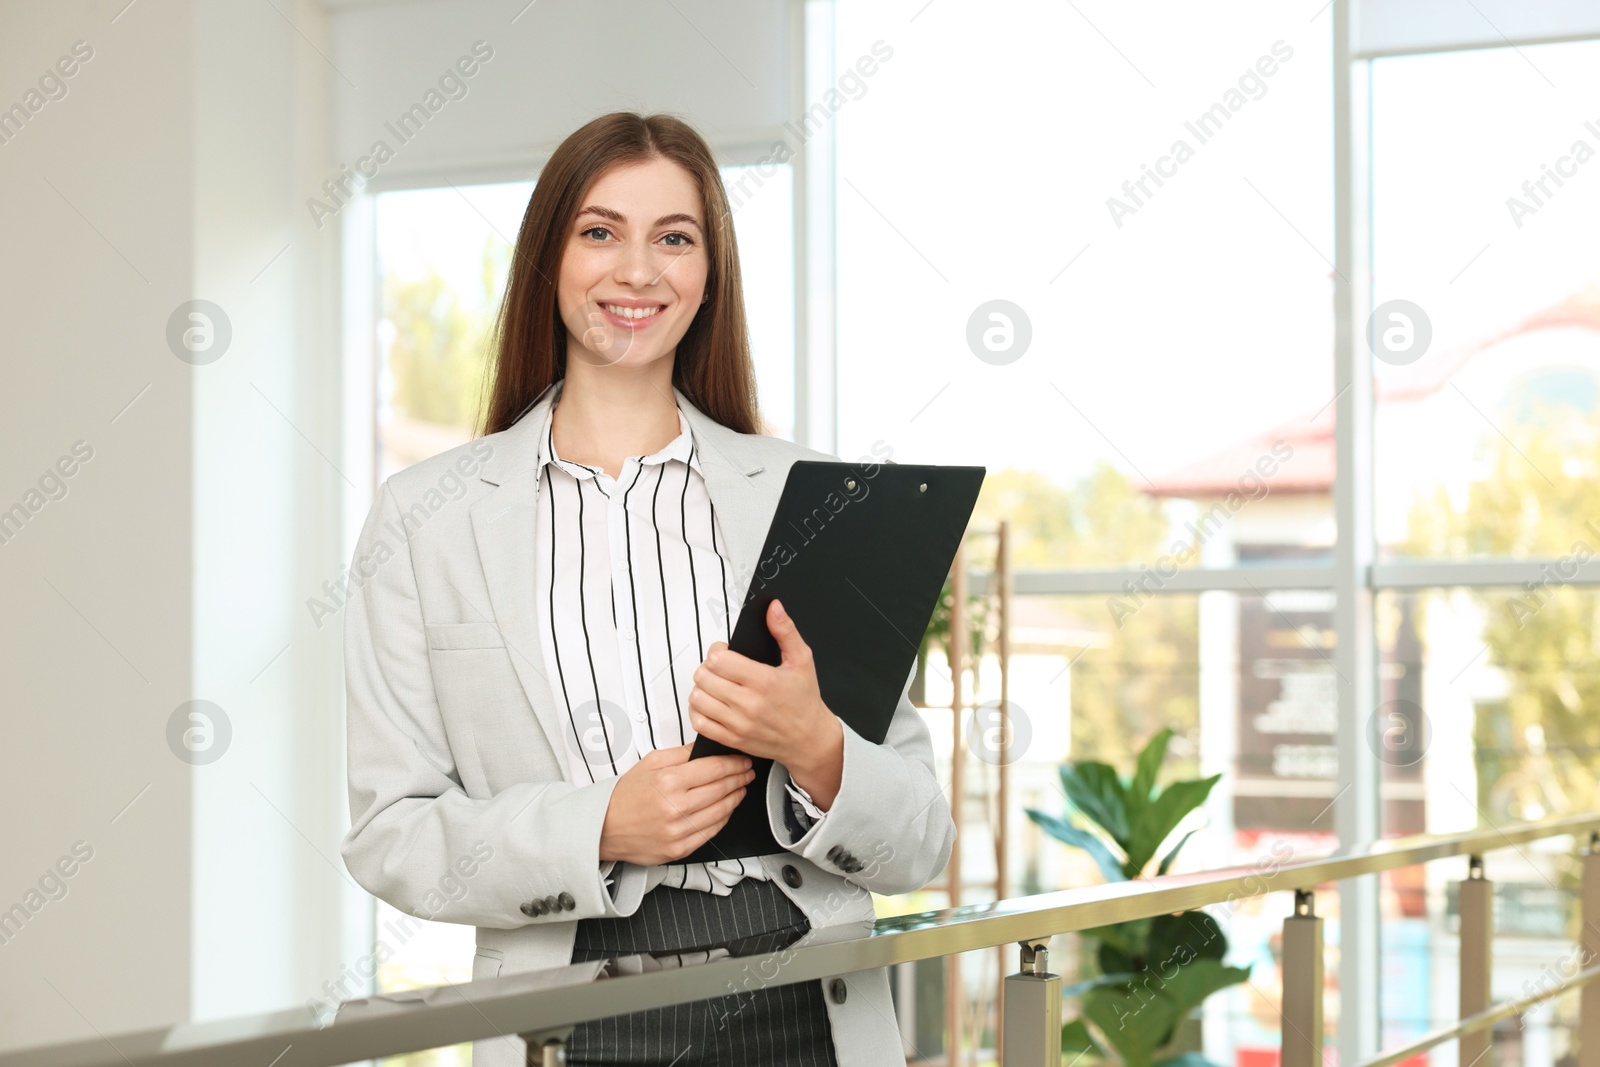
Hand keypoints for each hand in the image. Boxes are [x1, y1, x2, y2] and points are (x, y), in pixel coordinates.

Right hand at [598, 744, 753, 864]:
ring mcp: (679, 830)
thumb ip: (681, 754)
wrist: (604, 828)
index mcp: (668, 781)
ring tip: (741, 788)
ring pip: (721, 811)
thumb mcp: (650, 763)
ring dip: (736, 797)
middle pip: (721, 788)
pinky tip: (727, 808)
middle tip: (747, 772)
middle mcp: (675, 807)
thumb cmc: (625, 795)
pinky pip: (711, 831)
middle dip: (739, 778)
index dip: (734, 763)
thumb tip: (706, 747)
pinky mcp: (680, 848)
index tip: (742, 760)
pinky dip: (724, 818)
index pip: (714, 768)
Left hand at [688, 599, 844, 807]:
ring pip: (698, 698)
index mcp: (764, 681)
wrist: (809, 740)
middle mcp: (749, 704)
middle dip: (708, 667)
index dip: (717, 651)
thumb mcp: (802, 660)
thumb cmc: (805, 700)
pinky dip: (698, 711)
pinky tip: (711, 704)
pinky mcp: (732, 739)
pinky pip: (699, 723)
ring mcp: (738, 724)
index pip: (718, 660)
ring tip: (716, 685)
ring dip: (702, 688)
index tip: (725, 652)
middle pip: (704, 677)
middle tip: (721, 668)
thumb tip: (773, 608)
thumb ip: (785, 631)